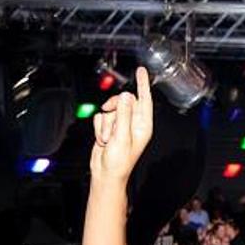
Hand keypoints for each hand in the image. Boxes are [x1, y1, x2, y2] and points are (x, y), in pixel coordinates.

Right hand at [90, 67, 153, 182]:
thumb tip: (128, 96)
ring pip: (110, 110)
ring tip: (108, 140)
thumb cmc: (119, 162)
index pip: (145, 100)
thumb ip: (124, 115)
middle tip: (112, 123)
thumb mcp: (122, 137)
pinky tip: (103, 140)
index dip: (143, 84)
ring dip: (105, 125)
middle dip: (114, 111)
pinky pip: (101, 117)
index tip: (141, 71)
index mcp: (143, 126)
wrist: (105, 173)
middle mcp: (133, 124)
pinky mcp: (109, 127)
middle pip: (124, 102)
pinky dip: (99, 128)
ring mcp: (121, 125)